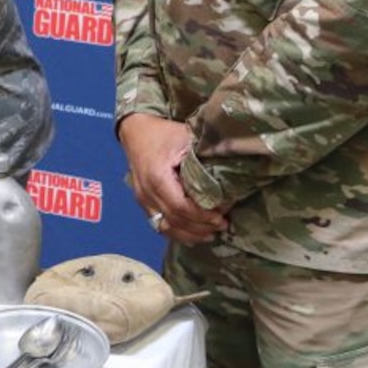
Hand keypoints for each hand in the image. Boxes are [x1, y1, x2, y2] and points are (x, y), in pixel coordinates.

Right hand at [118, 113, 227, 244]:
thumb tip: (231, 172)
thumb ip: (205, 155)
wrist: (136, 131)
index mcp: (157, 177)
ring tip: (211, 234)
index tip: (221, 217)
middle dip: (200, 227)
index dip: (202, 216)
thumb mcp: (186, 138)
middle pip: (174, 220)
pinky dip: (176, 233)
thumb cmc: (163, 134)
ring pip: (165, 227)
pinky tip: (193, 236)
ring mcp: (142, 199)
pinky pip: (158, 224)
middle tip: (222, 225)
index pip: (180, 206)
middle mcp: (147, 192)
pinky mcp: (143, 203)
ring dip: (189, 234)